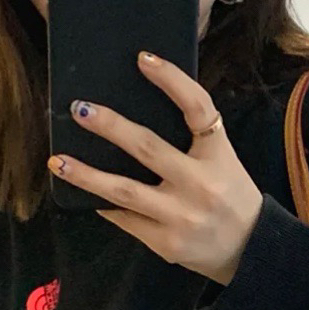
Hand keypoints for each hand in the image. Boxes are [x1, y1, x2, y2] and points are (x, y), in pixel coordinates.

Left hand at [49, 52, 264, 284]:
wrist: (251, 251)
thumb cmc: (230, 196)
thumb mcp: (223, 160)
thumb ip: (193, 139)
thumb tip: (138, 109)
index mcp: (218, 154)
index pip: (197, 108)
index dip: (172, 80)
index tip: (143, 58)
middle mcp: (200, 184)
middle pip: (148, 148)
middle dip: (110, 127)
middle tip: (79, 109)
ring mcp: (181, 216)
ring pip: (124, 191)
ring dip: (86, 175)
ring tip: (58, 161)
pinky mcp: (166, 242)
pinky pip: (125, 219)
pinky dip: (103, 203)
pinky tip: (83, 193)